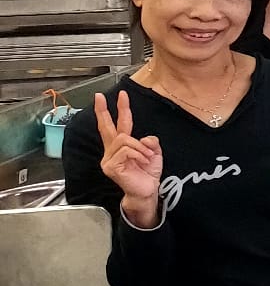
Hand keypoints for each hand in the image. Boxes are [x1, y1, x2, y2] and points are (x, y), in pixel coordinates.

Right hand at [95, 90, 162, 226]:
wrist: (147, 191)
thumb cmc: (147, 173)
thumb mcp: (153, 152)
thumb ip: (149, 142)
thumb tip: (144, 138)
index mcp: (122, 146)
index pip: (119, 124)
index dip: (120, 109)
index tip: (120, 95)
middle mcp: (112, 151)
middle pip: (106, 127)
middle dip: (103, 110)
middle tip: (99, 96)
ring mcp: (109, 159)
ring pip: (124, 140)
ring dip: (140, 147)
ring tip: (147, 157)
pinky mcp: (110, 166)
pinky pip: (126, 151)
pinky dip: (138, 154)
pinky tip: (142, 162)